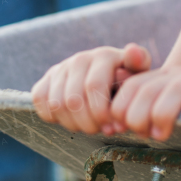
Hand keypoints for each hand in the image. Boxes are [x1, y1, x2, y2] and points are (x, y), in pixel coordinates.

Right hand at [32, 44, 151, 134]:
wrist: (110, 80)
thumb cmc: (127, 84)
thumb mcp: (139, 76)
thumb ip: (139, 65)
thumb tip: (132, 51)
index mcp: (104, 56)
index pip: (93, 87)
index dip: (101, 113)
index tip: (112, 127)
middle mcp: (80, 58)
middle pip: (73, 100)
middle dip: (88, 123)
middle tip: (100, 130)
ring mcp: (61, 68)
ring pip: (57, 104)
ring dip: (73, 124)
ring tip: (89, 126)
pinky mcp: (47, 79)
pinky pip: (40, 100)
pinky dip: (54, 117)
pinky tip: (72, 119)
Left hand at [109, 66, 180, 140]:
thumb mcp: (171, 117)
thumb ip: (144, 119)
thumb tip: (112, 129)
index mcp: (161, 82)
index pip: (130, 87)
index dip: (119, 109)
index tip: (118, 131)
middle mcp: (180, 77)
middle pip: (147, 87)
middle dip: (137, 114)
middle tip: (146, 135)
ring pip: (176, 86)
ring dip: (163, 110)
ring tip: (161, 133)